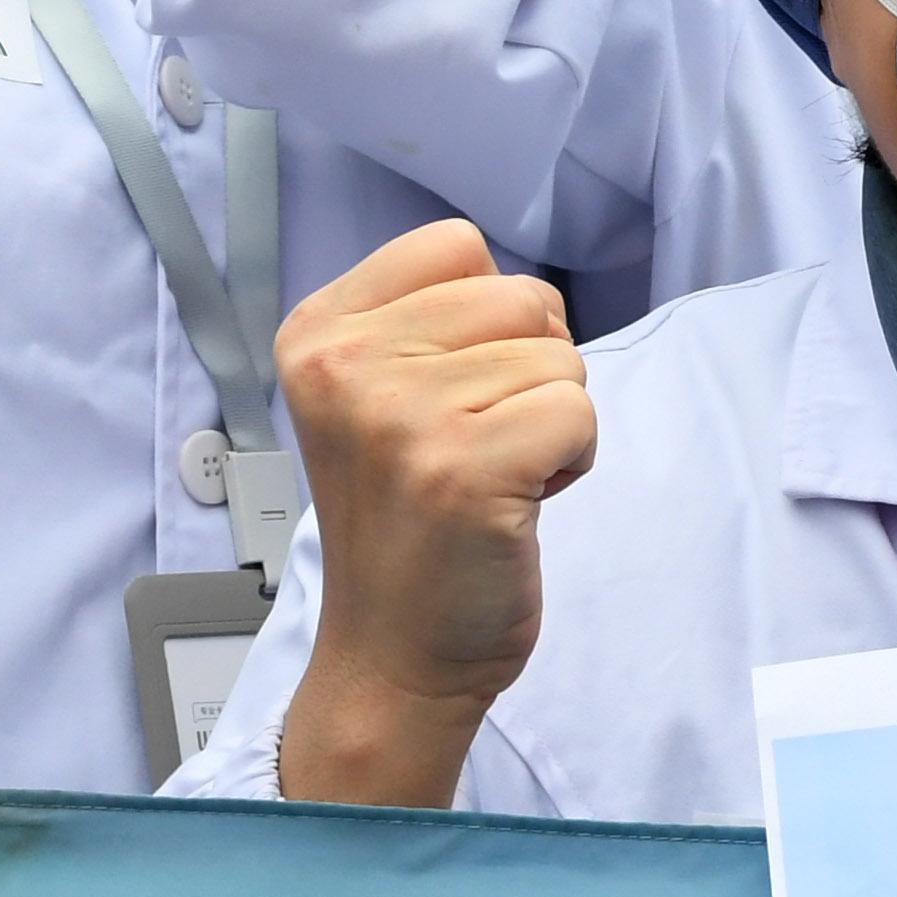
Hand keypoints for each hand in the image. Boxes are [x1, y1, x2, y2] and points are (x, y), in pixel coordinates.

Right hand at [267, 220, 592, 808]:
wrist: (394, 651)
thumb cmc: (408, 519)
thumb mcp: (375, 396)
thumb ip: (424, 323)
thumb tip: (514, 282)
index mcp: (315, 332)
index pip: (457, 244)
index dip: (490, 317)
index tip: (450, 388)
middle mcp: (344, 365)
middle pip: (524, 297)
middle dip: (529, 370)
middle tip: (475, 444)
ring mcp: (399, 416)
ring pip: (560, 358)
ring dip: (549, 420)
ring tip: (489, 475)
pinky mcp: (464, 468)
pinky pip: (581, 413)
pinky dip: (572, 460)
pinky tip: (515, 502)